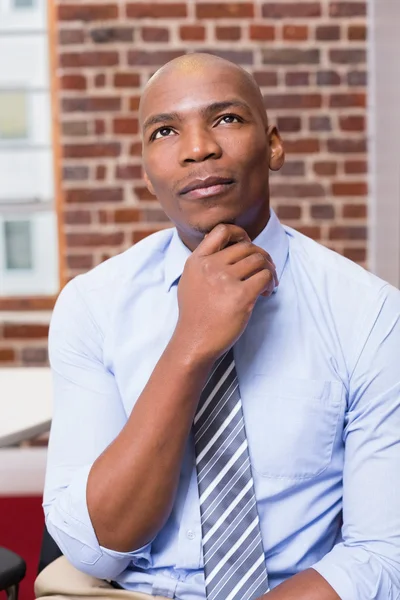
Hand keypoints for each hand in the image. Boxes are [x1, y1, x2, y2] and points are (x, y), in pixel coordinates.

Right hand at [174, 223, 277, 361]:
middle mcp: (210, 266)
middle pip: (247, 247)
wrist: (194, 341)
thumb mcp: (190, 280)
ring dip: (269, 270)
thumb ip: (204, 262)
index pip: (222, 230)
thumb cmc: (195, 315)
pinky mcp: (241, 296)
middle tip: (266, 270)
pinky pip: (265, 277)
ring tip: (267, 284)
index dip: (240, 234)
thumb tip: (230, 246)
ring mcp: (225, 280)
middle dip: (262, 256)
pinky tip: (266, 293)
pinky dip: (271, 282)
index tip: (248, 245)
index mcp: (197, 261)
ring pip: (259, 260)